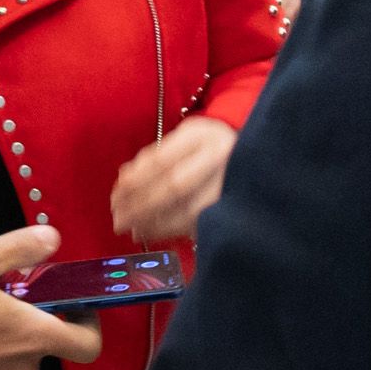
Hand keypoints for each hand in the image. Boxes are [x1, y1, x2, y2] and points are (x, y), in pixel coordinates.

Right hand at [0, 223, 103, 369]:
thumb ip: (22, 247)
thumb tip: (52, 239)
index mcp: (33, 336)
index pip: (87, 345)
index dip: (89, 322)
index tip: (73, 301)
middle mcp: (21, 366)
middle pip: (50, 344)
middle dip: (38, 317)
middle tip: (13, 290)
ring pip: (20, 353)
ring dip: (11, 330)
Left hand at [107, 118, 233, 245]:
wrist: (254, 156)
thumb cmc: (209, 147)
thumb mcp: (186, 138)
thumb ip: (156, 155)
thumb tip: (125, 179)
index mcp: (202, 136)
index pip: (161, 160)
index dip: (135, 181)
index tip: (116, 194)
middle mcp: (219, 158)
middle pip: (173, 186)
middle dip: (140, 206)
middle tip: (118, 220)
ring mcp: (228, 184)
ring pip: (185, 210)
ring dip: (152, 223)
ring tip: (132, 229)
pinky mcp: (233, 208)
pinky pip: (195, 224)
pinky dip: (169, 231)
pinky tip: (151, 233)